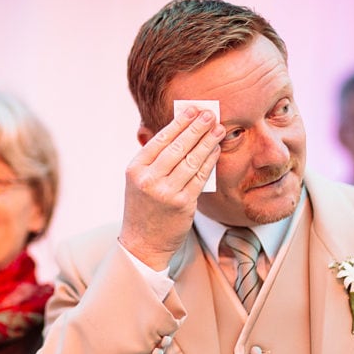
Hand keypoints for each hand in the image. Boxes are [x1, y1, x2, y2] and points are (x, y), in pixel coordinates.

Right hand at [119, 107, 224, 270]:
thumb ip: (153, 159)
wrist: (143, 243)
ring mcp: (166, 192)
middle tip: (210, 114)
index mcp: (135, 169)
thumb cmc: (143, 208)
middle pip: (178, 146)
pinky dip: (210, 161)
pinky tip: (216, 150)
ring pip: (192, 160)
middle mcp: (149, 179)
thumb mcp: (138, 181)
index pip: (160, 139)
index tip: (193, 110)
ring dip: (207, 142)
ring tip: (218, 129)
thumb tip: (179, 131)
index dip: (179, 123)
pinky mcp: (183, 203)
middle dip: (197, 128)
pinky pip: (200, 177)